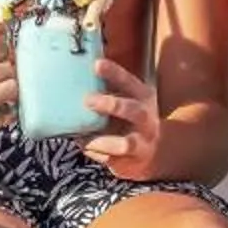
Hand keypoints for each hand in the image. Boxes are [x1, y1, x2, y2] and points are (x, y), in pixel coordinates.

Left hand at [80, 58, 163, 178]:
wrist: (155, 152)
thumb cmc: (132, 119)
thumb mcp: (129, 99)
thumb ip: (108, 91)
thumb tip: (72, 80)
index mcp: (143, 97)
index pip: (129, 82)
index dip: (114, 73)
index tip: (96, 64)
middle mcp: (146, 119)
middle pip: (132, 110)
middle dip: (111, 105)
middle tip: (87, 100)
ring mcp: (141, 143)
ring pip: (125, 144)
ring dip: (103, 141)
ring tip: (84, 139)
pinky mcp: (131, 162)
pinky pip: (111, 160)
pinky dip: (96, 153)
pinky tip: (84, 146)